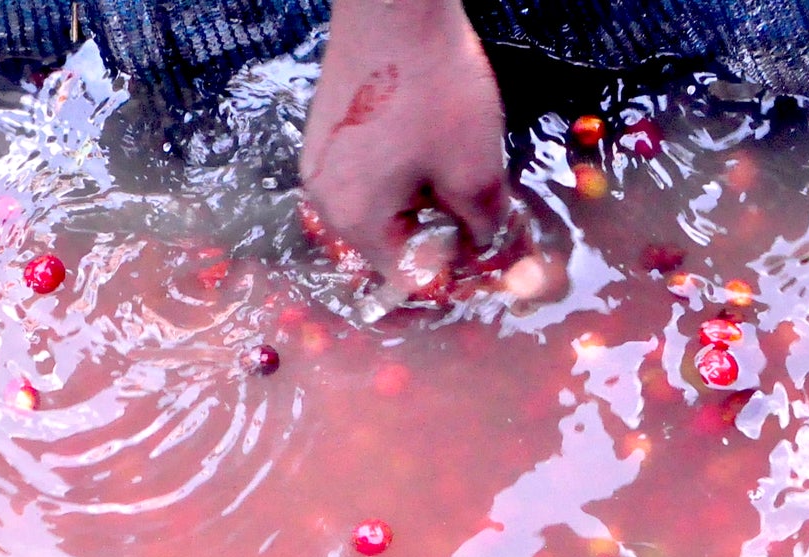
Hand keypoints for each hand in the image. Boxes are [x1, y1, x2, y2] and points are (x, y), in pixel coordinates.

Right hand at [301, 0, 508, 281]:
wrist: (392, 2)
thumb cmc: (432, 88)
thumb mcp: (474, 168)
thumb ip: (483, 223)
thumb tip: (488, 248)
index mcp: (356, 222)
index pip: (408, 277)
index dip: (453, 271)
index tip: (484, 253)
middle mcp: (327, 203)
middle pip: (392, 245)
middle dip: (437, 233)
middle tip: (478, 207)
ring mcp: (321, 166)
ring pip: (382, 209)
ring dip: (421, 202)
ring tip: (454, 169)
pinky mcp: (326, 135)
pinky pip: (368, 175)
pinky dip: (401, 173)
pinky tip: (426, 144)